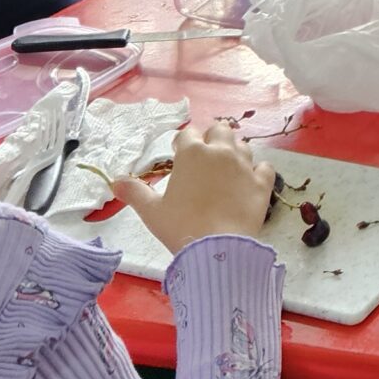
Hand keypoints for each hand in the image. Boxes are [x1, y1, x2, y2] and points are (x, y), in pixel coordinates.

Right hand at [116, 119, 277, 253]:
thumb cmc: (180, 226)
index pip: (188, 134)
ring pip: (243, 145)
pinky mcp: (262, 182)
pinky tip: (250, 181)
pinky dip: (258, 171)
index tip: (179, 154)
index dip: (183, 143)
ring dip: (235, 152)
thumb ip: (135, 192)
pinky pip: (264, 167)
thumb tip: (115, 182)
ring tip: (227, 168)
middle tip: (206, 157)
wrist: (217, 249)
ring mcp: (245, 165)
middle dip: (212, 138)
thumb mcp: (152, 210)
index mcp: (193, 153)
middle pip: (220, 130)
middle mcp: (221, 152)